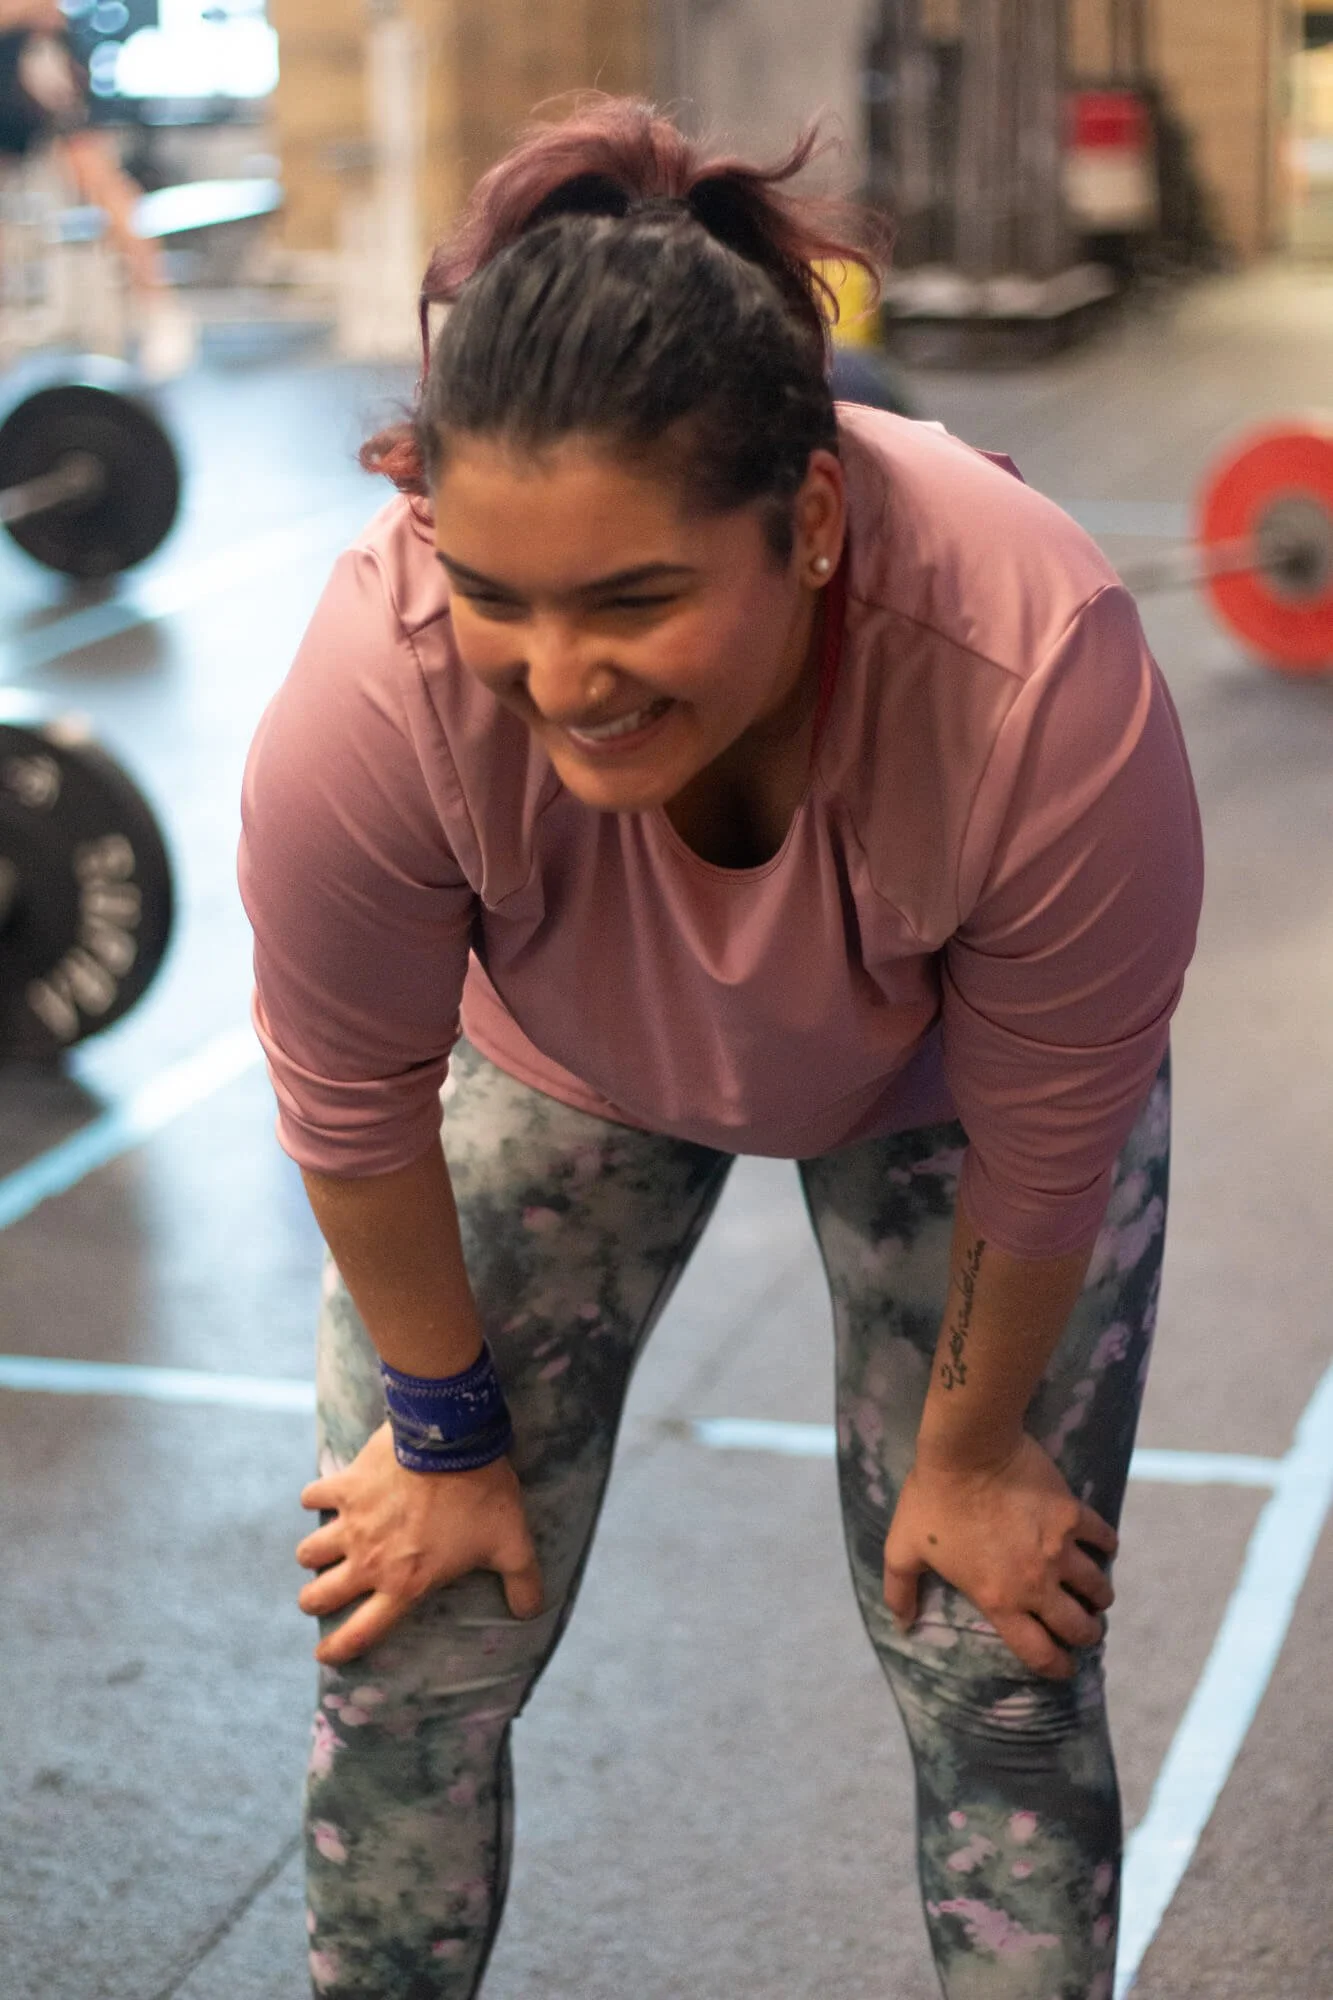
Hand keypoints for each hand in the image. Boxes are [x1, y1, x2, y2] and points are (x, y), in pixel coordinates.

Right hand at [296, 1422, 543, 1665]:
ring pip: (309, 1553)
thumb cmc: (481, 1496)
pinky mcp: (344, 1486)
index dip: (337, 1650)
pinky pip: (313, 1498)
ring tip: (321, 1551)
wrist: (453, 1440)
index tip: (323, 1655)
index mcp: (404, 1584)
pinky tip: (326, 1496)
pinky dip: (316, 1499)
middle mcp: (369, 1561)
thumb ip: (522, 1583)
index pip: (361, 1633)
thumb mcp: (512, 1545)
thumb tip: (530, 1611)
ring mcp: (351, 1523)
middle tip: (319, 1597)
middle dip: (314, 1602)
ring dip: (312, 1556)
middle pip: (320, 1596)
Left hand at [882, 1432, 1116, 1678]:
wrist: (968, 1450)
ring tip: (1096, 1593)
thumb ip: (901, 1590)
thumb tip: (901, 1623)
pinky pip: (1104, 1538)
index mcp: (999, 1600)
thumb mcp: (903, 1548)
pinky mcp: (1074, 1515)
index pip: (1038, 1653)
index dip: (1057, 1667)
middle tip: (1085, 1626)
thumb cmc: (934, 1499)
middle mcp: (1036, 1583)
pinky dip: (1107, 1545)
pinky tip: (1102, 1545)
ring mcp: (1061, 1550)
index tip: (1065, 1666)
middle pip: (1078, 1627)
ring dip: (1099, 1595)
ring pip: (1098, 1587)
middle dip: (1086, 1633)